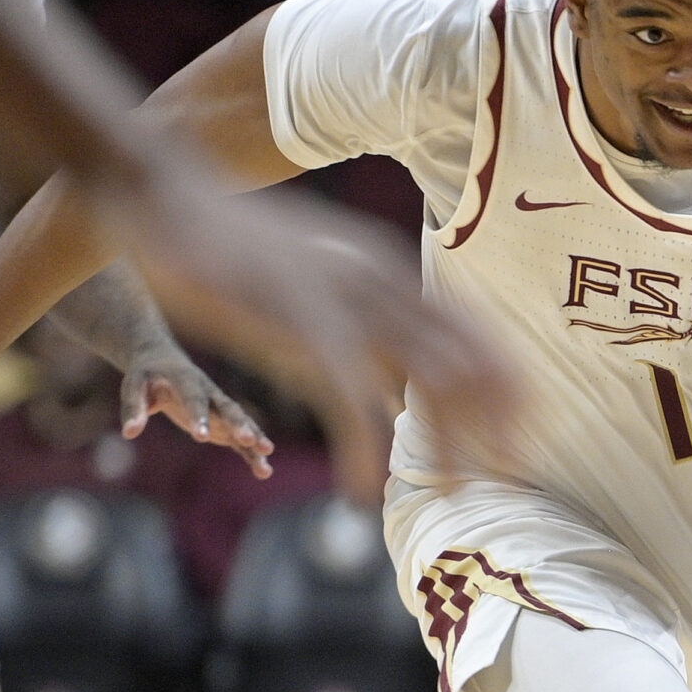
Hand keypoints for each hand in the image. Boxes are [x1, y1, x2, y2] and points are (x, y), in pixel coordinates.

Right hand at [93, 163, 515, 501]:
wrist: (164, 196)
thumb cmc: (241, 251)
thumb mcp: (323, 281)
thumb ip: (367, 326)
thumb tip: (406, 386)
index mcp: (389, 272)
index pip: (477, 334)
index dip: (510, 388)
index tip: (527, 436)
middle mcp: (379, 284)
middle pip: (467, 364)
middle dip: (495, 427)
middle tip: (511, 478)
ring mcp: (342, 303)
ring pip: (424, 385)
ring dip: (445, 447)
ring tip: (454, 494)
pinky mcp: (298, 325)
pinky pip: (349, 399)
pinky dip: (363, 450)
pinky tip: (362, 489)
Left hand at [121, 345, 272, 477]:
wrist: (163, 361)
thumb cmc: (147, 375)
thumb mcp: (133, 386)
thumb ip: (133, 408)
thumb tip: (129, 433)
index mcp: (187, 380)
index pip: (194, 399)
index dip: (199, 416)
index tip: (201, 438)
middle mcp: (210, 394)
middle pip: (228, 408)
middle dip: (239, 424)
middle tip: (248, 440)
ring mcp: (219, 409)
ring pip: (240, 423)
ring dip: (254, 438)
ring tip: (267, 455)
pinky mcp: (221, 424)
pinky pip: (238, 439)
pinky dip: (251, 453)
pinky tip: (264, 471)